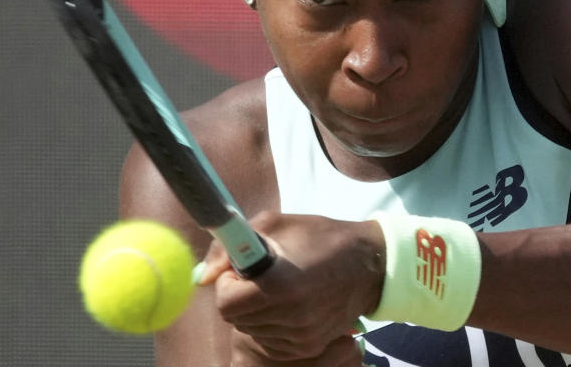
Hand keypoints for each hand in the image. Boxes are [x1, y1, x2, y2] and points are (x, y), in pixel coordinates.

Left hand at [199, 212, 384, 360]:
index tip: (243, 270)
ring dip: (256, 311)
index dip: (228, 285)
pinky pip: (270, 341)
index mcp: (280, 284)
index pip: (225, 304)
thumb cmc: (319, 236)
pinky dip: (272, 324)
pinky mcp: (308, 347)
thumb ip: (230, 246)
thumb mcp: (275, 224)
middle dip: (240, 296)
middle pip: (236, 319)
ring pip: (251, 330)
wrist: (368, 264)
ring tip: (280, 288)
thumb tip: (201, 277)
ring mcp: (300, 336)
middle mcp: (290, 316)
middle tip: (261, 277)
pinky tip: (290, 304)